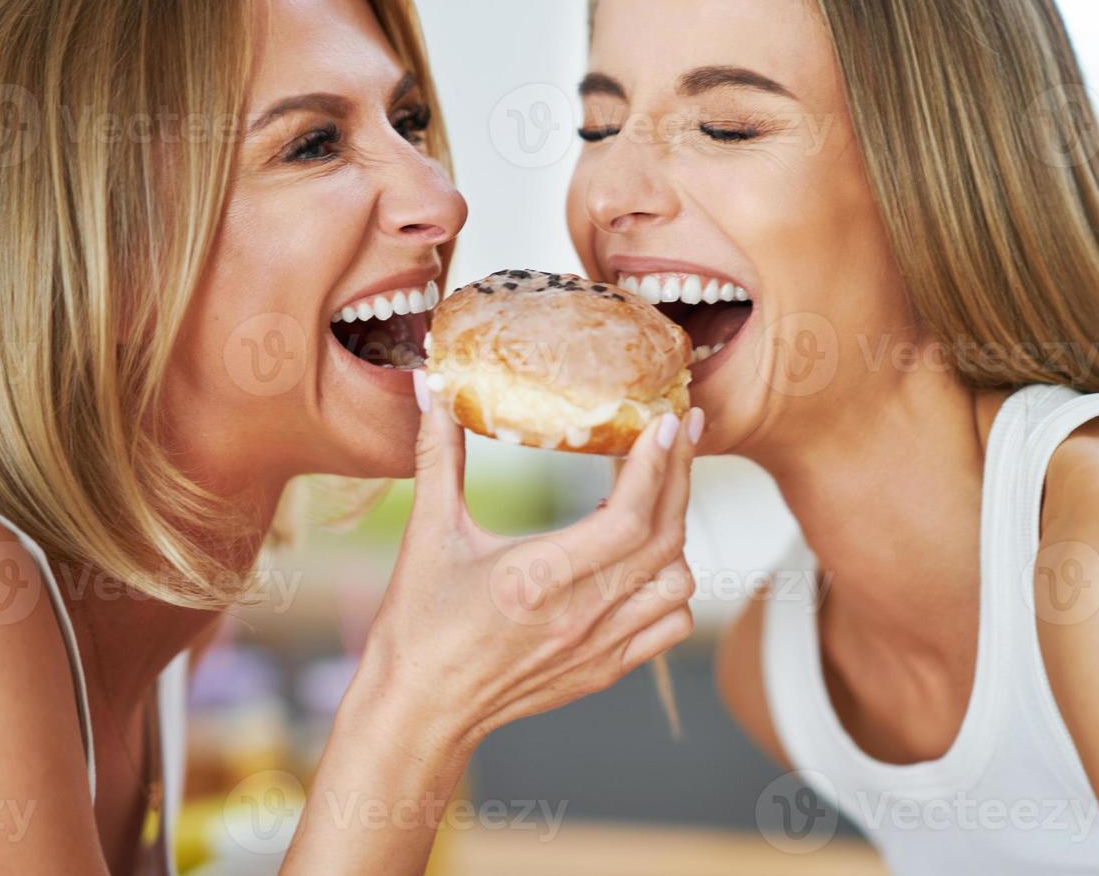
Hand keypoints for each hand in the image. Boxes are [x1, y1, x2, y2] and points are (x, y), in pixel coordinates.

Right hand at [361, 371, 702, 749]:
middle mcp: (579, 616)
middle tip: (680, 431)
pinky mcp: (604, 668)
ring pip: (677, 582)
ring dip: (675, 531)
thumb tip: (430, 387)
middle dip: (679, 477)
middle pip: (665, 539)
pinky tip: (645, 558)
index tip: (665, 423)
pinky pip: (669, 624)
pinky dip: (671, 585)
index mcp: (537, 579)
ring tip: (655, 494)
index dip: (655, 467)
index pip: (628, 518)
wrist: (418, 711)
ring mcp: (598, 647)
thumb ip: (437, 455)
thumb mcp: (427, 534)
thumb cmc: (418, 626)